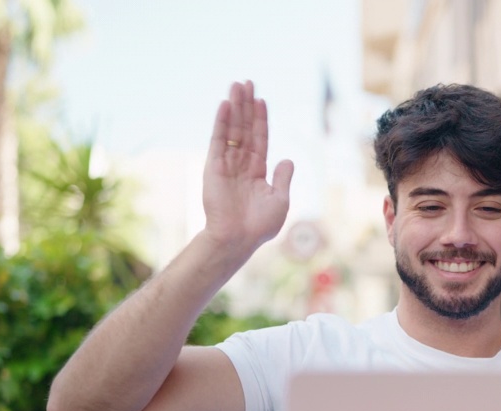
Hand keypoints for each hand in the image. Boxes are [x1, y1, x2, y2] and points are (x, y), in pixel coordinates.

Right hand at [201, 81, 294, 252]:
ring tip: (236, 85)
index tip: (261, 99)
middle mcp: (241, 164)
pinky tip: (226, 104)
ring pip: (232, 129)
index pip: (260, 139)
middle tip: (247, 82)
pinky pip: (218, 140)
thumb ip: (283, 178)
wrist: (238, 238)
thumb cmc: (260, 225)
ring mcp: (227, 164)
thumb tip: (287, 159)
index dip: (261, 119)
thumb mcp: (280, 200)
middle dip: (246, 105)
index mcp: (257, 172)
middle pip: (245, 128)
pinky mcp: (213, 166)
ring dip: (235, 107)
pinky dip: (222, 122)